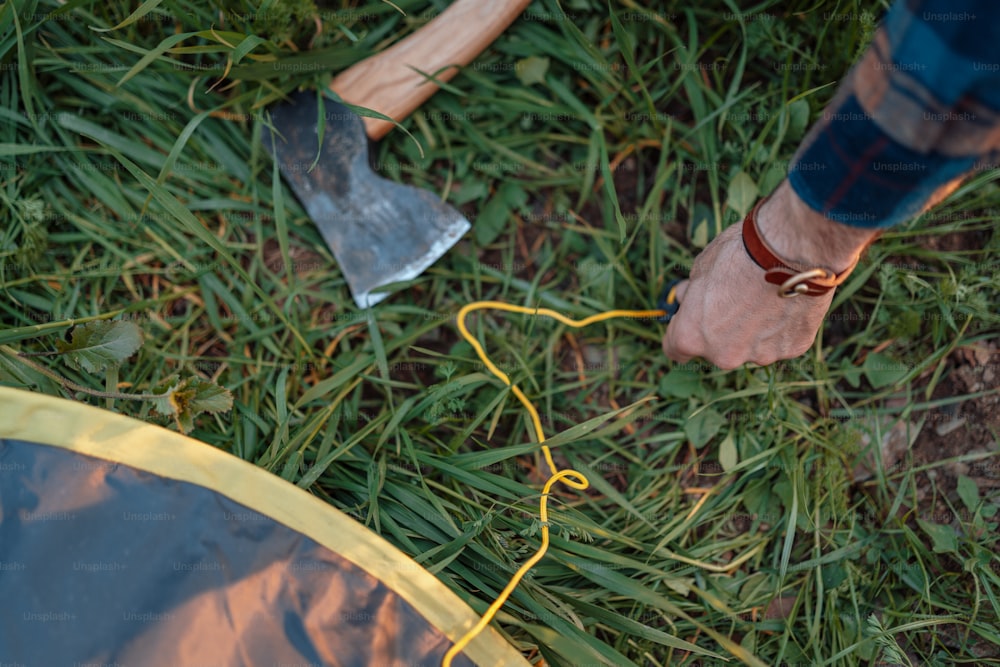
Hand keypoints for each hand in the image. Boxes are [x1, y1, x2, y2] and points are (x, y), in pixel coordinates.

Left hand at [662, 181, 877, 369]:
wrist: (791, 249)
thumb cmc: (739, 254)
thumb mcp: (700, 268)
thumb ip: (692, 293)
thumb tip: (687, 298)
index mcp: (692, 337)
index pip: (675, 349)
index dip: (682, 331)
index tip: (690, 321)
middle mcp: (724, 355)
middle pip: (716, 350)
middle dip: (721, 331)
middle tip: (736, 300)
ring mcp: (760, 355)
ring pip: (752, 347)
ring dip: (753, 331)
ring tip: (766, 298)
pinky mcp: (792, 349)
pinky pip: (782, 341)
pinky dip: (782, 327)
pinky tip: (787, 302)